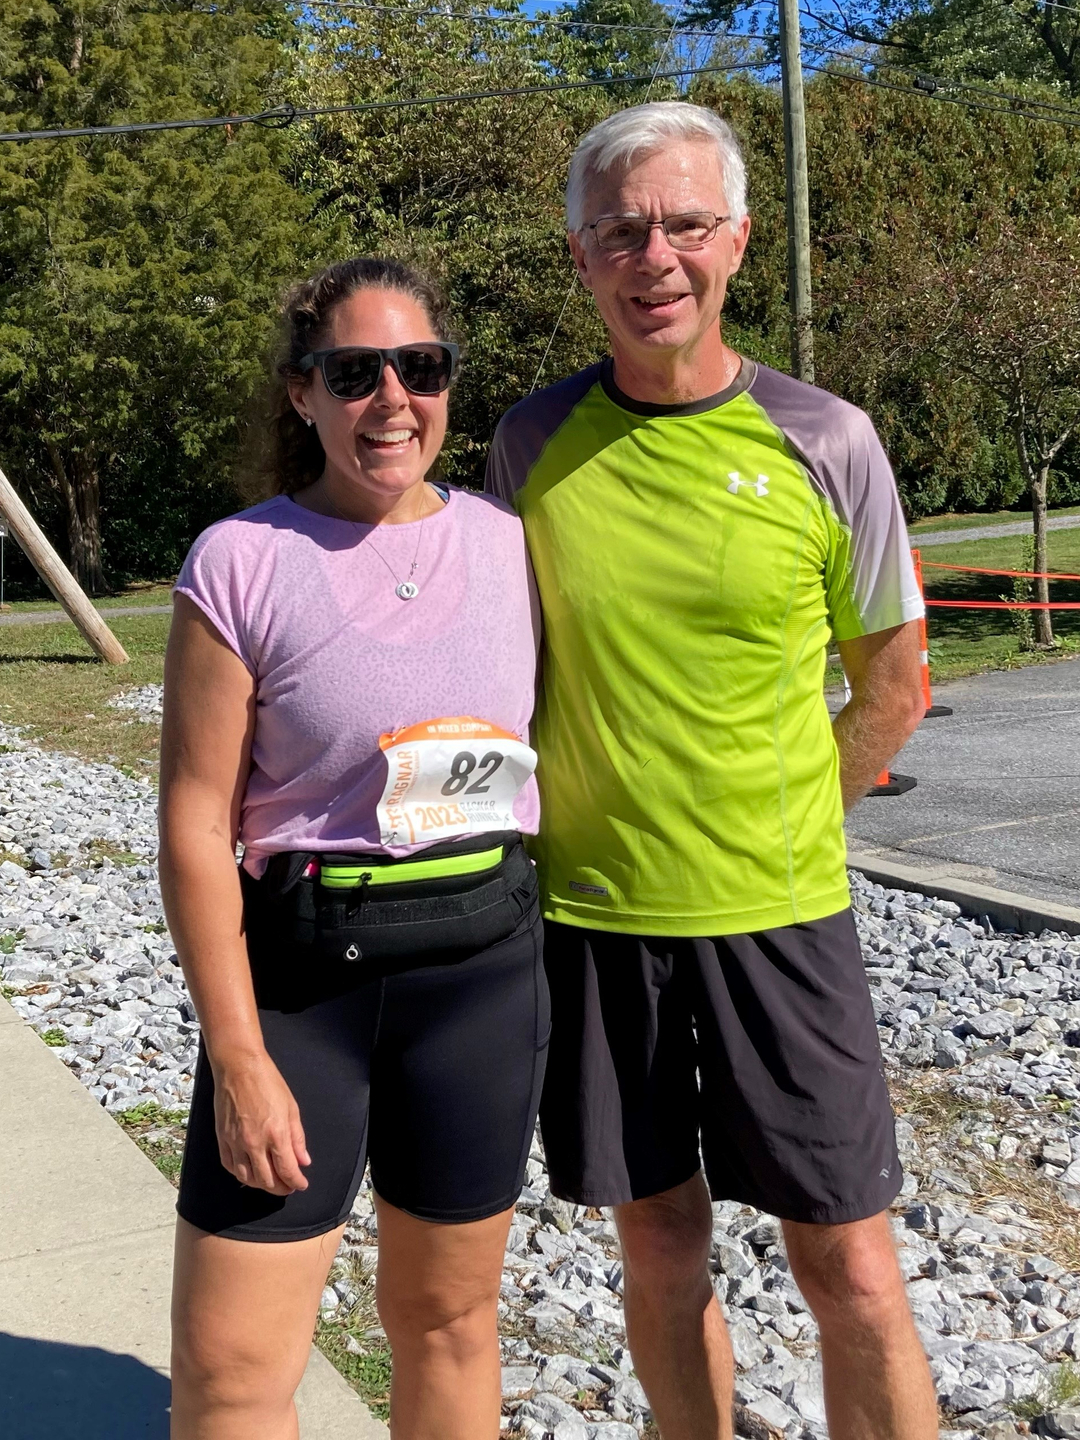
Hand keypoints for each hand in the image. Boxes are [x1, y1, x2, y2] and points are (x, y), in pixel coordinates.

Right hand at [211, 1050, 310, 1194]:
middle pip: (267, 1180)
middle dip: (280, 1188)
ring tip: (271, 1182)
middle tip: (288, 1186)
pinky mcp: (222, 1139)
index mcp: (276, 1133)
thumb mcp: (291, 1108)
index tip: (301, 1184)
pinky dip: (241, 1175)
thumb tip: (303, 1161)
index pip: (287, 1171)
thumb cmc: (267, 1082)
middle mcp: (255, 1142)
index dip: (296, 1182)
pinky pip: (230, 1166)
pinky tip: (250, 1173)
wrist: (239, 1067)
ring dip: (261, 1185)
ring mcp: (236, 1142)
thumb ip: (298, 1138)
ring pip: (247, 1178)